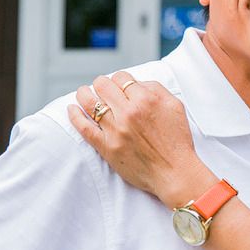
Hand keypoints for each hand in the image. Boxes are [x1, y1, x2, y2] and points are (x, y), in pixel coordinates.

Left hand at [67, 72, 216, 209]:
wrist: (174, 172)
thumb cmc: (177, 140)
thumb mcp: (175, 106)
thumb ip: (156, 89)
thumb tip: (137, 83)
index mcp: (146, 100)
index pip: (121, 77)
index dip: (119, 79)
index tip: (119, 86)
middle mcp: (128, 112)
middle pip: (102, 85)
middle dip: (102, 84)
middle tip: (103, 89)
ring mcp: (115, 130)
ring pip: (89, 102)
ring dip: (84, 94)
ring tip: (84, 93)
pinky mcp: (107, 147)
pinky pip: (84, 128)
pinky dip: (74, 115)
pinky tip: (72, 109)